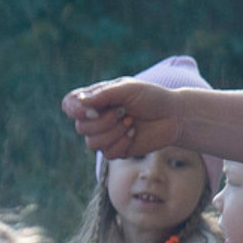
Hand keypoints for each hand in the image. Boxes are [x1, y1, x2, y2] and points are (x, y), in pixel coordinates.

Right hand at [62, 78, 178, 159]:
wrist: (173, 116)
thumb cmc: (151, 97)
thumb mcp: (127, 89)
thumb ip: (103, 94)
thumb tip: (80, 102)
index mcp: (95, 99)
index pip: (69, 105)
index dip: (75, 110)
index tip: (93, 110)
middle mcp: (96, 118)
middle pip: (81, 128)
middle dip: (104, 122)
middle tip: (123, 112)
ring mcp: (105, 135)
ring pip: (92, 143)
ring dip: (114, 133)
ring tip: (130, 121)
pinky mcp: (116, 150)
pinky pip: (107, 154)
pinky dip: (122, 143)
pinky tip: (134, 133)